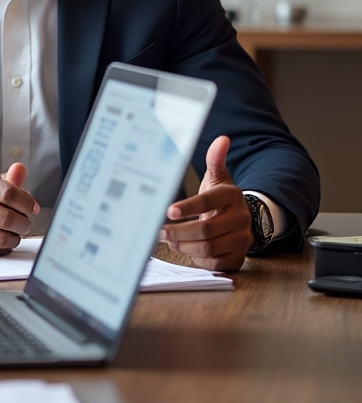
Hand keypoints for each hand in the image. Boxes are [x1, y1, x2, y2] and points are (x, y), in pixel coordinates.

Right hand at [0, 163, 38, 255]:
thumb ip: (7, 180)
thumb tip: (21, 169)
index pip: (9, 193)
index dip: (27, 203)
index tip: (33, 208)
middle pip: (6, 218)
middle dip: (23, 224)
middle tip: (25, 224)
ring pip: (0, 238)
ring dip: (15, 238)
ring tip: (15, 233)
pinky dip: (2, 248)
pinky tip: (1, 241)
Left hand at [158, 135, 251, 271]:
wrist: (242, 219)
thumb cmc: (220, 198)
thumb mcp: (217, 178)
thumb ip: (215, 160)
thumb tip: (222, 139)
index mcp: (232, 195)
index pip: (208, 201)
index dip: (188, 207)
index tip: (169, 211)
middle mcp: (240, 218)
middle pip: (206, 229)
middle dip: (179, 232)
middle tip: (160, 231)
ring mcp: (242, 239)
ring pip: (209, 248)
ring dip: (184, 246)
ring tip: (168, 240)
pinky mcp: (239, 256)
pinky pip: (215, 262)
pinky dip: (196, 259)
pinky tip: (184, 249)